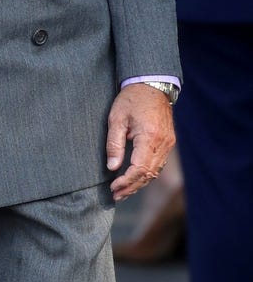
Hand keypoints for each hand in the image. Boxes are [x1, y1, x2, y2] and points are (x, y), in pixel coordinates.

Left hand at [105, 84, 175, 201]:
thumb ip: (114, 144)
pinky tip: (135, 179)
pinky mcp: (168, 142)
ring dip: (139, 183)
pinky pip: (158, 164)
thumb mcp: (116, 119)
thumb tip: (112, 167)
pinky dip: (147, 174)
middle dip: (132, 187)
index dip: (126, 181)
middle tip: (116, 196)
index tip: (113, 188)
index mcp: (149, 136)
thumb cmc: (131, 100)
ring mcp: (168, 143)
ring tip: (123, 192)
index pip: (139, 168)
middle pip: (149, 174)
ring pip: (155, 171)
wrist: (152, 85)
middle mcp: (163, 142)